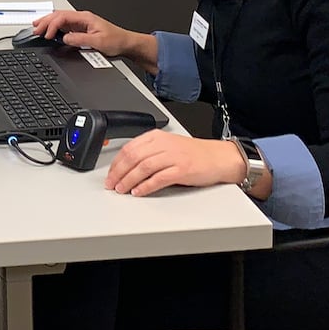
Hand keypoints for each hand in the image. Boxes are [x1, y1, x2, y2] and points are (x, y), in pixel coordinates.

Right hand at [32, 10, 142, 58]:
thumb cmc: (116, 41)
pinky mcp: (81, 29)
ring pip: (60, 19)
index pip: (63, 16)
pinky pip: (64, 26)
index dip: (52, 25)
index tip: (47, 35)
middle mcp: (82, 18)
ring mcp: (81, 23)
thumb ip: (80, 39)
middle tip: (35, 29)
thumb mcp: (98, 42)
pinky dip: (54, 28)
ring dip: (48, 23)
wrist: (126, 44)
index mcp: (85, 17)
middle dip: (45, 21)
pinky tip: (49, 31)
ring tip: (37, 27)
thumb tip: (65, 38)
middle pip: (59, 15)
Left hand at [104, 131, 245, 196]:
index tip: (109, 175)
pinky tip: (139, 192)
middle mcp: (164, 144)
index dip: (116, 163)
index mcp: (157, 137)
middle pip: (133, 157)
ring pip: (143, 167)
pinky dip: (146, 186)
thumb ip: (148, 152)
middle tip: (112, 185)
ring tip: (122, 190)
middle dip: (119, 173)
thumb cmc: (193, 154)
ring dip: (129, 180)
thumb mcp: (167, 146)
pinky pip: (159, 178)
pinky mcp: (182, 169)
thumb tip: (125, 167)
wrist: (219, 157)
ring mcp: (173, 156)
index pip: (129, 148)